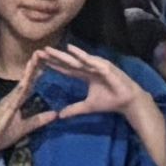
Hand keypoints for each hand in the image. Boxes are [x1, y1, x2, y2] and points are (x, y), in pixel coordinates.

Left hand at [46, 50, 165, 164]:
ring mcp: (96, 65)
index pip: (66, 69)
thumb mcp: (88, 107)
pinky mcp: (104, 66)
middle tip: (39, 51)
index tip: (40, 62)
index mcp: (85, 75)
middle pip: (68, 62)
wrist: (126, 102)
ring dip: (63, 54)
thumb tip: (59, 115)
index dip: (54, 65)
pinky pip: (90, 60)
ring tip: (50, 50)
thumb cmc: (109, 101)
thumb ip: (74, 109)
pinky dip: (81, 55)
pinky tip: (71, 50)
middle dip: (54, 57)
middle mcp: (89, 68)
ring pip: (76, 59)